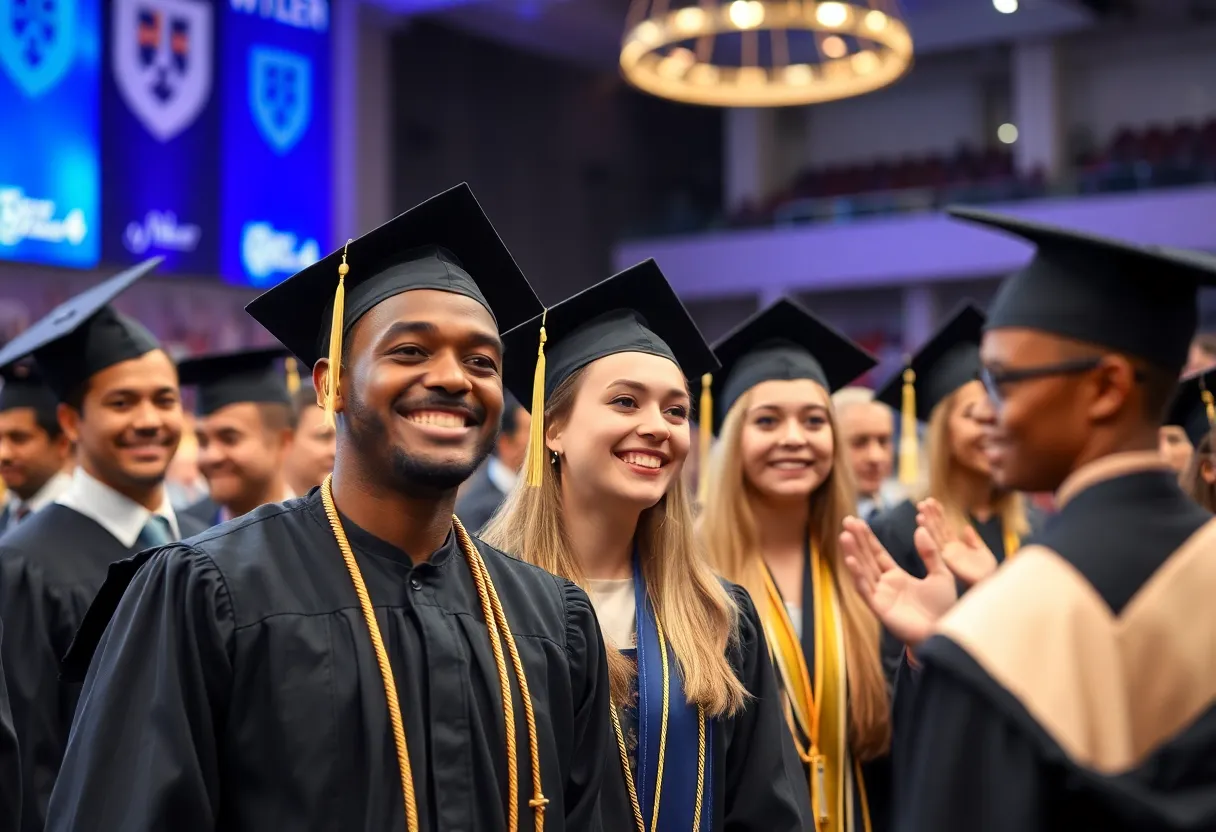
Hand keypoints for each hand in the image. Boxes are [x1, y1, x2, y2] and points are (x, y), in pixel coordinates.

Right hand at [840, 515, 957, 647]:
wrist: (946, 632)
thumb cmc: (944, 608)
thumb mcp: (941, 574)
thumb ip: (930, 553)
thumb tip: (921, 529)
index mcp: (897, 577)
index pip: (877, 554)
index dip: (867, 538)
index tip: (857, 522)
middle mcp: (885, 585)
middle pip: (866, 558)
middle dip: (856, 540)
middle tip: (846, 520)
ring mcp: (881, 596)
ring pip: (862, 571)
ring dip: (853, 554)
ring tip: (845, 536)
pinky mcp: (880, 608)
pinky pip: (865, 590)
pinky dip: (857, 575)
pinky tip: (850, 561)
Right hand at [917, 498, 997, 587]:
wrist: (989, 583)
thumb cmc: (986, 572)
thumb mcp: (982, 552)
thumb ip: (973, 540)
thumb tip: (967, 528)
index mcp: (956, 546)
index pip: (945, 528)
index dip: (939, 515)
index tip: (932, 502)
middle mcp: (948, 549)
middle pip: (937, 529)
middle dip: (931, 515)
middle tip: (923, 502)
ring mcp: (946, 553)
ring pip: (934, 534)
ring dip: (927, 521)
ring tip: (920, 508)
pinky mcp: (945, 559)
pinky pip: (935, 542)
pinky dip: (928, 531)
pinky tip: (922, 522)